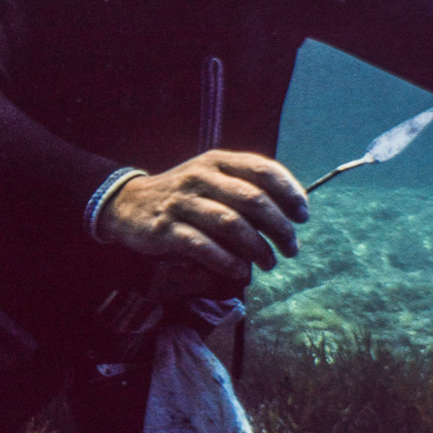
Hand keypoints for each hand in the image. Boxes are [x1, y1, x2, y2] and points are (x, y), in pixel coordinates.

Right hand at [95, 150, 308, 279]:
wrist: (128, 204)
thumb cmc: (183, 195)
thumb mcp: (211, 178)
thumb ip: (245, 187)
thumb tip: (289, 212)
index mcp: (217, 161)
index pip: (264, 170)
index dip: (290, 193)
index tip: (303, 217)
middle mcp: (201, 177)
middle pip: (253, 200)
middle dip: (280, 228)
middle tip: (291, 248)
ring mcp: (182, 203)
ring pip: (231, 224)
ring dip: (258, 248)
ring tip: (269, 262)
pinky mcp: (166, 229)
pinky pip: (203, 247)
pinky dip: (227, 262)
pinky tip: (240, 271)